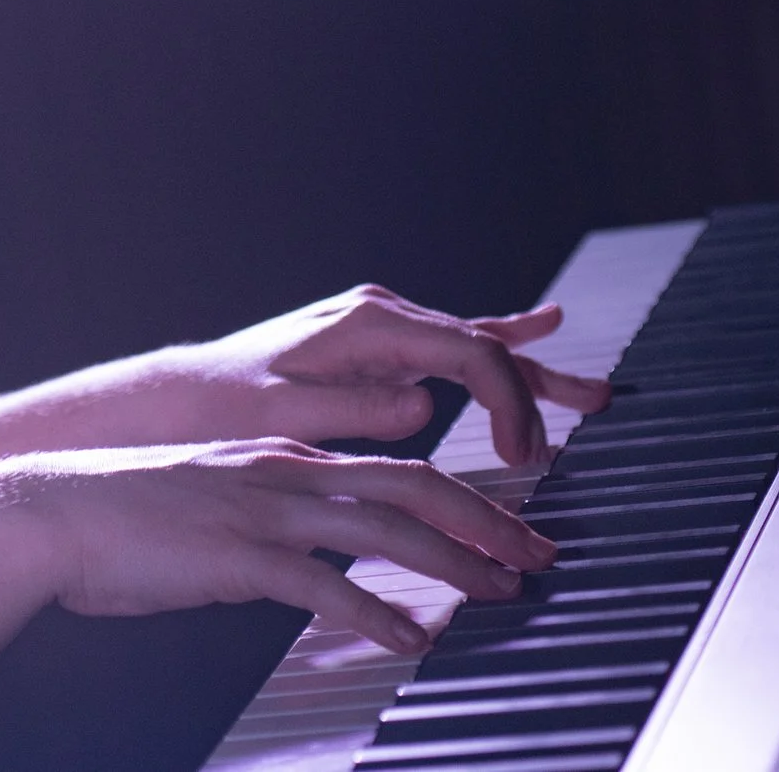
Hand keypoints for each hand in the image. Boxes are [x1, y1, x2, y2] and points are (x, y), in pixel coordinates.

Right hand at [0, 438, 556, 652]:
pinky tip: (411, 638)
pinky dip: (376, 612)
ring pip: (385, 528)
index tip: (509, 533)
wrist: (49, 513)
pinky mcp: (236, 557)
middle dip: (487, 522)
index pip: (395, 468)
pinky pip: (324, 586)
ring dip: (455, 562)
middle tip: (541, 556)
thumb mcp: (209, 498)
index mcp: (280, 456)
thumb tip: (306, 551)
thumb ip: (265, 512)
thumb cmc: (120, 517)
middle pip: (412, 487)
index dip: (463, 501)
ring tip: (503, 594)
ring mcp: (262, 512)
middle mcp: (283, 473)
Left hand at [160, 286, 613, 464]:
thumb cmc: (223, 410)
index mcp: (365, 327)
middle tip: (586, 421)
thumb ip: (351, 408)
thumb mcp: (281, 413)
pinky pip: (450, 344)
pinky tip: (543, 325)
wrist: (183, 397)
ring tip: (594, 391)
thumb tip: (424, 406)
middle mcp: (379, 316)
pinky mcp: (374, 343)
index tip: (523, 461)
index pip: (468, 356)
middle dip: (536, 388)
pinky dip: (498, 340)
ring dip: (531, 371)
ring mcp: (379, 326)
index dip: (508, 406)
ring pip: (474, 347)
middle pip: (481, 347)